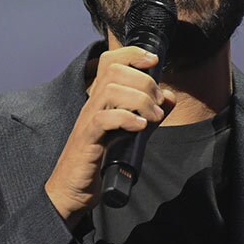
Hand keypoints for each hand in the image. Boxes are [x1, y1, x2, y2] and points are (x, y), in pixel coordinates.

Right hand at [44, 46, 174, 221]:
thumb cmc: (101, 159)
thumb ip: (150, 113)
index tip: (153, 61)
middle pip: (115, 71)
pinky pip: (104, 118)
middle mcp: (92, 103)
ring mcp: (88, 120)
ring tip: (153, 118)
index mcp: (101, 98)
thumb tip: (170, 97)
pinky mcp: (87, 140)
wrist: (73, 190)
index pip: (110, 60)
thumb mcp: (131, 132)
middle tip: (158, 104)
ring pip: (111, 90)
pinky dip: (127, 119)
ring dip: (140, 101)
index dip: (132, 53)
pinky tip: (140, 128)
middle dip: (144, 82)